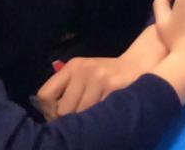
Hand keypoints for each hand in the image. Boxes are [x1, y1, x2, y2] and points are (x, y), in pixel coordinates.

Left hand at [35, 25, 168, 118]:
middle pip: (63, 109)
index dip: (49, 111)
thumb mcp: (85, 73)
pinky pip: (98, 113)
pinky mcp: (114, 86)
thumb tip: (50, 117)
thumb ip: (67, 89)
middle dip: (69, 120)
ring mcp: (100, 77)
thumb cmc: (108, 73)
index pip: (45, 95)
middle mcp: (84, 69)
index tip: (60, 116)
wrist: (140, 63)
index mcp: (73, 65)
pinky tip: (106, 115)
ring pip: (80, 114)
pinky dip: (100, 118)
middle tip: (79, 121)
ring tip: (93, 119)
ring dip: (86, 121)